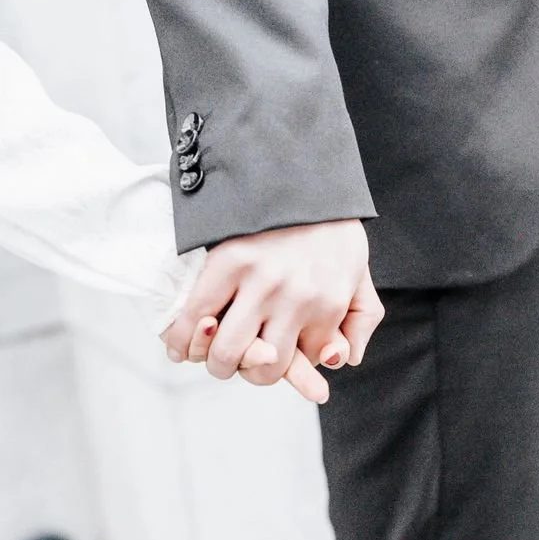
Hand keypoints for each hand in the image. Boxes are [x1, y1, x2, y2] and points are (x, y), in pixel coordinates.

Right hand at [163, 221, 383, 399]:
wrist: (301, 168)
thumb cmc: (330, 224)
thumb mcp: (359, 271)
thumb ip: (361, 319)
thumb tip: (341, 362)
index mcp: (330, 303)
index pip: (303, 363)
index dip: (285, 366)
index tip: (270, 357)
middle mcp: (297, 300)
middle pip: (264, 369)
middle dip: (248, 371)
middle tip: (237, 363)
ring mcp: (260, 283)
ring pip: (227, 352)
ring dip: (216, 362)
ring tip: (211, 358)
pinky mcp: (227, 263)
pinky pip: (197, 317)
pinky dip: (182, 341)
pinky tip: (177, 350)